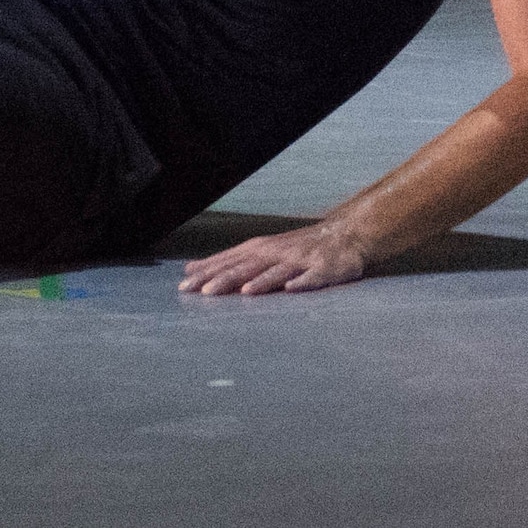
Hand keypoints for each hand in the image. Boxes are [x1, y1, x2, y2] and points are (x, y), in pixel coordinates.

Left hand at [176, 220, 371, 297]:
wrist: (342, 235)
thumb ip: (225, 262)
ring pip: (279, 272)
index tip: (184, 286)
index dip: (207, 273)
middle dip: (227, 278)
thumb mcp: (257, 250)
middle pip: (249, 266)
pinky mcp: (324, 270)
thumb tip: (189, 270)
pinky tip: (292, 290)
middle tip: (205, 292)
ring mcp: (301, 261)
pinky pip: (312, 278)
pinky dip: (302, 283)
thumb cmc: (293, 248)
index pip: (229, 261)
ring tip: (245, 292)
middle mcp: (277, 253)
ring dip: (262, 282)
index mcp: (260, 250)